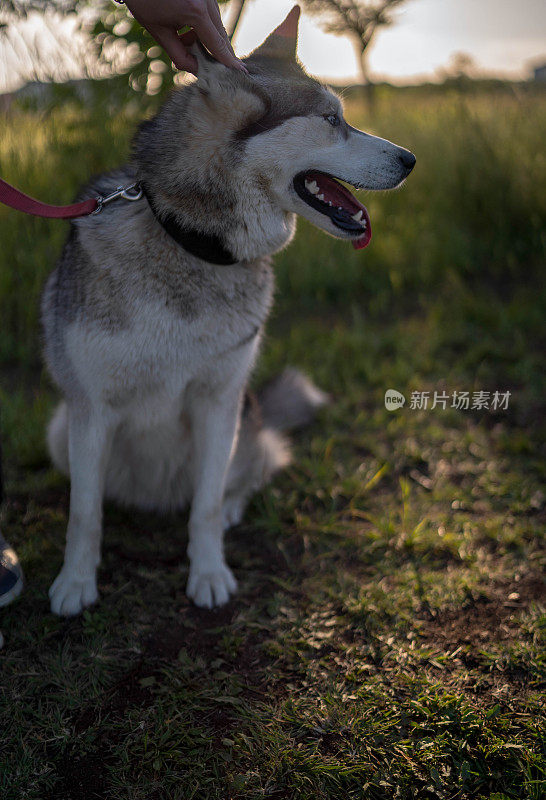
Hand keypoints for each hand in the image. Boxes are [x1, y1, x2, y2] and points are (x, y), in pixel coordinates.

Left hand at [123, 0, 246, 74]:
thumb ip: (181, 56)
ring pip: (216, 25)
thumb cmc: (144, 3)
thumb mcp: (160, 34)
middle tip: (208, 66)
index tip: (241, 72)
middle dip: (214, 52)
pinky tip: (184, 29)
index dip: (228, 61)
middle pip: (221, 35)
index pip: (217, 44)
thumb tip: (198, 71)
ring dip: (204, 39)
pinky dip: (201, 27)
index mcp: (196, 12)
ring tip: (183, 39)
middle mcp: (206, 1)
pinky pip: (210, 15)